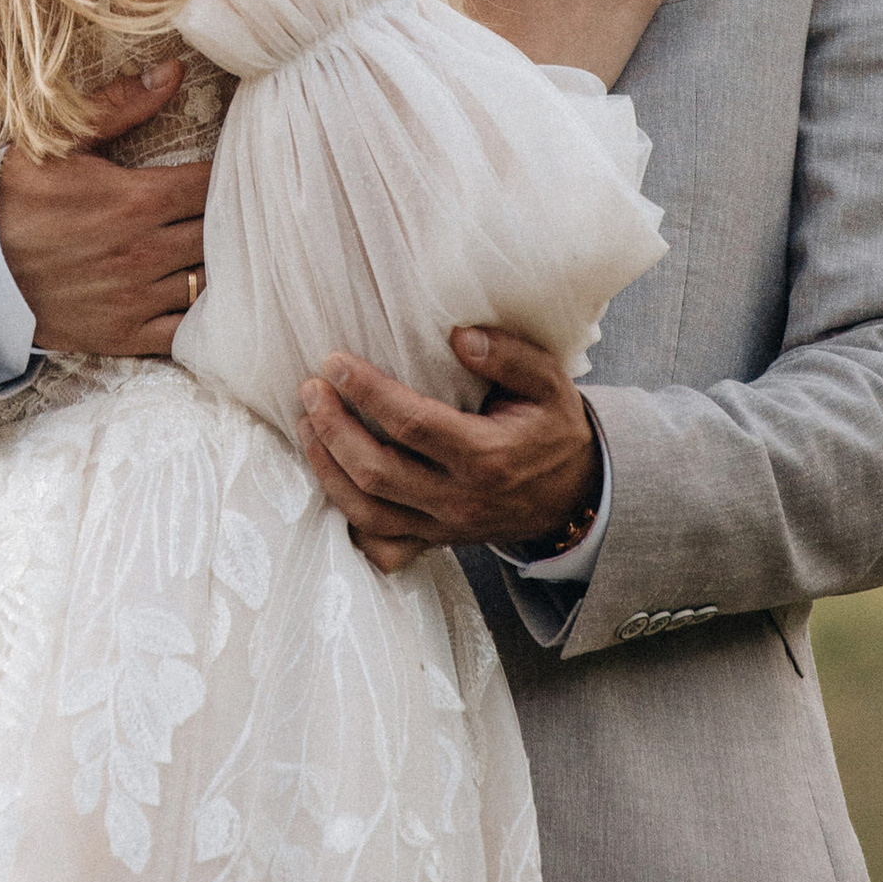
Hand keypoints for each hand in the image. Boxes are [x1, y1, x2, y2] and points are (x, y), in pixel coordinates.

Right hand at [0, 63, 211, 359]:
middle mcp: (144, 251)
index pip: (212, 185)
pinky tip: (204, 299)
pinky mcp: (124, 335)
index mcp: (135, 200)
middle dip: (231, 217)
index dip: (230, 174)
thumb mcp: (58, 141)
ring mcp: (136, 298)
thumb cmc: (14, 198)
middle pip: (219, 232)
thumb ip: (119, 104)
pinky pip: (186, 332)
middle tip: (239, 204)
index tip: (235, 166)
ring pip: (208, 282)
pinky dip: (202, 318)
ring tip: (226, 248)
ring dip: (219, 264)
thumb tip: (174, 70)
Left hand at [297, 329, 599, 571]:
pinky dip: (348, 519)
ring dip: (327, 469)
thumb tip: (460, 337)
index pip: (411, 425)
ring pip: (369, 512)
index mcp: (486, 457)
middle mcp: (459, 499)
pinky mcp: (435, 541)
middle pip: (377, 471)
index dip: (367, 392)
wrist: (575, 498)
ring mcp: (444, 526)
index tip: (334, 361)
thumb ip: (509, 356)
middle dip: (333, 428)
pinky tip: (329, 481)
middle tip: (310, 389)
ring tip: (307, 425)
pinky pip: (382, 544)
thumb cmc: (554, 430)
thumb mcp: (550, 383)